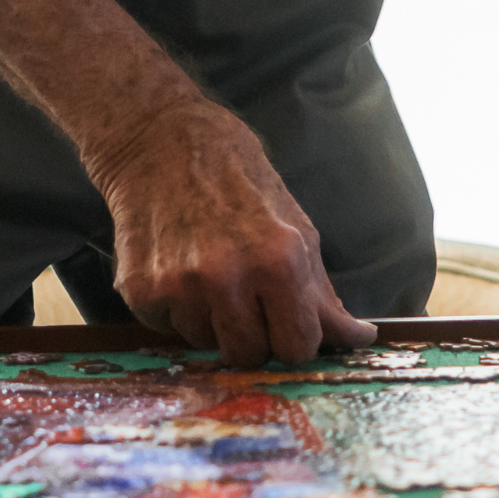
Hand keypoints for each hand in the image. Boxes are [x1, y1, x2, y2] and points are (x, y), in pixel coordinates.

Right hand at [0, 0, 375, 367]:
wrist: (159, 141)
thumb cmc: (238, 181)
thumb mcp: (295, 228)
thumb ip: (322, 294)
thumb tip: (359, 340)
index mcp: (279, 260)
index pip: (297, 347)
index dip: (293, 340)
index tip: (283, 324)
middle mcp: (227, 277)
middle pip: (249, 356)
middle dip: (252, 338)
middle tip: (244, 300)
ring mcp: (179, 287)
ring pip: (204, 345)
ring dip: (210, 321)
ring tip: (206, 272)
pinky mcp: (139, 292)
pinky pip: (167, 330)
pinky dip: (175, 310)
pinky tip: (176, 268)